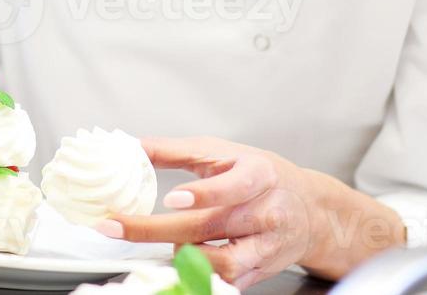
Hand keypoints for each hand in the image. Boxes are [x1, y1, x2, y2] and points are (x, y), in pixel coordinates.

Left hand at [98, 136, 406, 289]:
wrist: (311, 212)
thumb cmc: (262, 176)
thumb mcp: (224, 153)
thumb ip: (176, 151)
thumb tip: (131, 147)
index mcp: (258, 175)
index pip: (233, 187)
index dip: (204, 194)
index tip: (172, 199)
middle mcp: (265, 213)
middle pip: (210, 228)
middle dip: (156, 230)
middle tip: (115, 227)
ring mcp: (265, 247)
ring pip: (221, 264)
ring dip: (180, 257)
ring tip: (154, 246)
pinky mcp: (259, 273)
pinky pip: (225, 282)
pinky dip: (198, 276)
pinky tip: (176, 266)